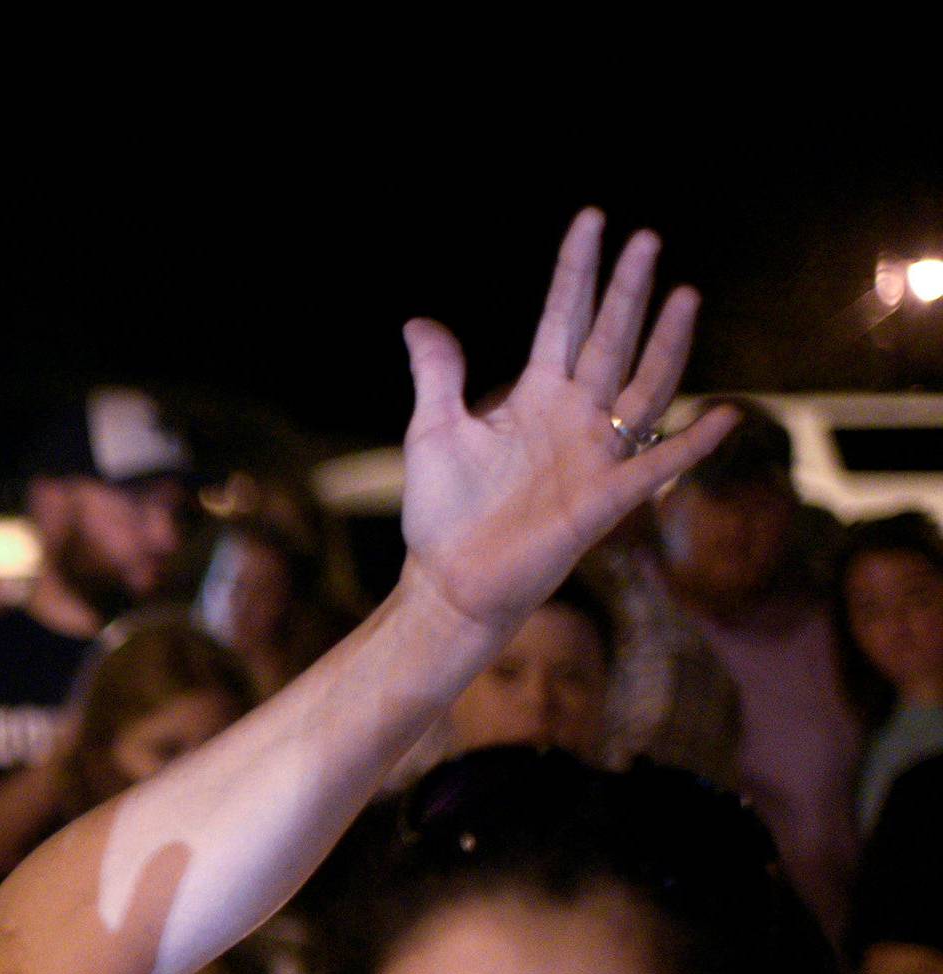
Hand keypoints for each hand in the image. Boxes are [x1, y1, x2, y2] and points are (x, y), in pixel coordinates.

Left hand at [399, 210, 736, 636]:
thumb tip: (419, 322)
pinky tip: (724, 415)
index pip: (563, 318)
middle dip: (628, 289)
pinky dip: (693, 443)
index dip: (577, 271)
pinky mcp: (604, 499)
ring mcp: (593, 455)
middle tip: (646, 236)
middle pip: (610, 338)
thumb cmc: (443, 514)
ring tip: (686, 293)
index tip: (591, 219)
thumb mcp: (433, 432)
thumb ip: (438, 375)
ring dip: (666, 343)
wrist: (450, 583)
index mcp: (534, 395)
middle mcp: (572, 416)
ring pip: (642, 386)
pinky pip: (658, 466)